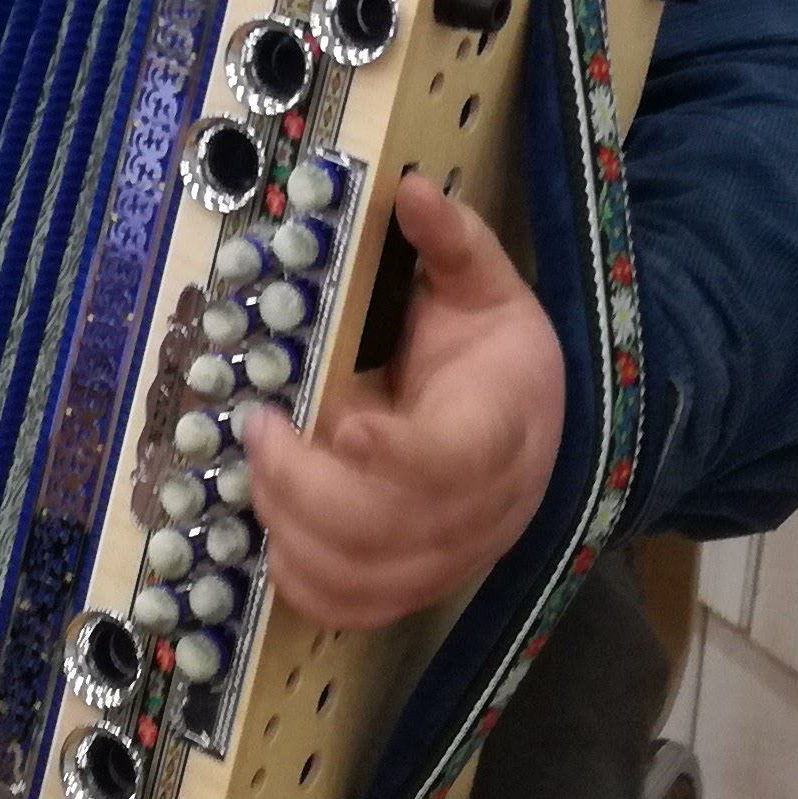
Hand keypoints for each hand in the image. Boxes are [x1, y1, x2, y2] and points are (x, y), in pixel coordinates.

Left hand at [235, 172, 570, 631]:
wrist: (538, 425)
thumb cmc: (497, 353)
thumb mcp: (488, 286)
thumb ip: (452, 242)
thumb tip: (411, 189)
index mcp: (501, 427)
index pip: (456, 460)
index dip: (400, 454)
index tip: (346, 423)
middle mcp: (481, 507)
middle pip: (390, 526)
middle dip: (306, 483)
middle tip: (259, 425)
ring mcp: (449, 556)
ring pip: (363, 575)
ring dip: (292, 526)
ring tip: (259, 464)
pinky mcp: (416, 584)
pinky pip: (354, 609)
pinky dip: (303, 581)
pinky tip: (275, 528)